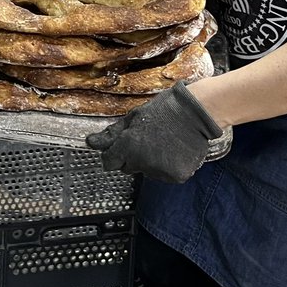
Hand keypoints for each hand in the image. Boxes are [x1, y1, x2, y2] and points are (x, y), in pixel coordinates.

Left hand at [85, 83, 220, 181]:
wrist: (195, 113)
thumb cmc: (163, 110)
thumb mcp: (133, 118)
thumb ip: (112, 134)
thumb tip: (90, 142)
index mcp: (128, 146)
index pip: (109, 162)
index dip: (115, 154)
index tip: (123, 147)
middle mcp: (142, 162)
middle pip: (127, 168)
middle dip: (133, 157)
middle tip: (148, 140)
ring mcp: (160, 171)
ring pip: (147, 172)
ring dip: (151, 162)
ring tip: (164, 143)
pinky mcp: (177, 176)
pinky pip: (165, 175)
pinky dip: (169, 166)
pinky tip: (175, 151)